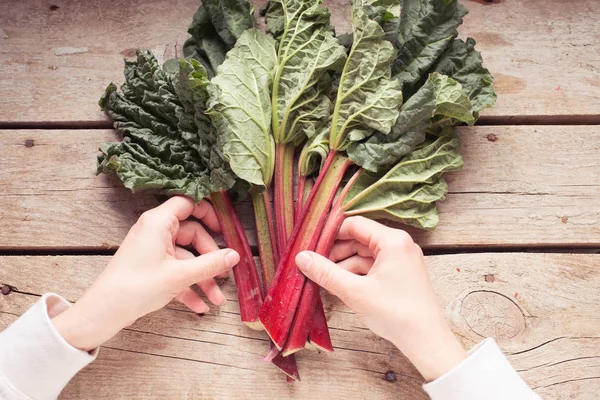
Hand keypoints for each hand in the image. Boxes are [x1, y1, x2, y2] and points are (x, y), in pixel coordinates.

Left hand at [52, 196, 239, 351]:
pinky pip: (175, 271)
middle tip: (223, 274)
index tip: (224, 229)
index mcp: (159, 222)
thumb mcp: (180, 275)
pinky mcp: (150, 267)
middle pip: (192, 234)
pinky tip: (200, 305)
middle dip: (210, 258)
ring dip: (202, 278)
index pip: (188, 203)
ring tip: (216, 299)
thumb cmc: (137, 286)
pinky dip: (188, 286)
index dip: (208, 213)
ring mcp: (153, 250)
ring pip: (186, 257)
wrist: (105, 312)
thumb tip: (234, 255)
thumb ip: (210, 264)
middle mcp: (155, 231)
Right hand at [295, 216, 466, 380]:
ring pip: (364, 254)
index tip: (310, 247)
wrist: (426, 340)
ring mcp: (401, 259)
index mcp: (392, 240)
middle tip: (313, 265)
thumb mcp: (354, 292)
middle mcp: (399, 244)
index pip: (354, 225)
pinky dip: (356, 274)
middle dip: (335, 252)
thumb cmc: (395, 313)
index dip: (330, 235)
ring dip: (344, 265)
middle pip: (358, 239)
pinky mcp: (400, 274)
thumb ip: (326, 272)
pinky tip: (340, 286)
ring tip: (323, 279)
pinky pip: (372, 266)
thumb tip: (301, 257)